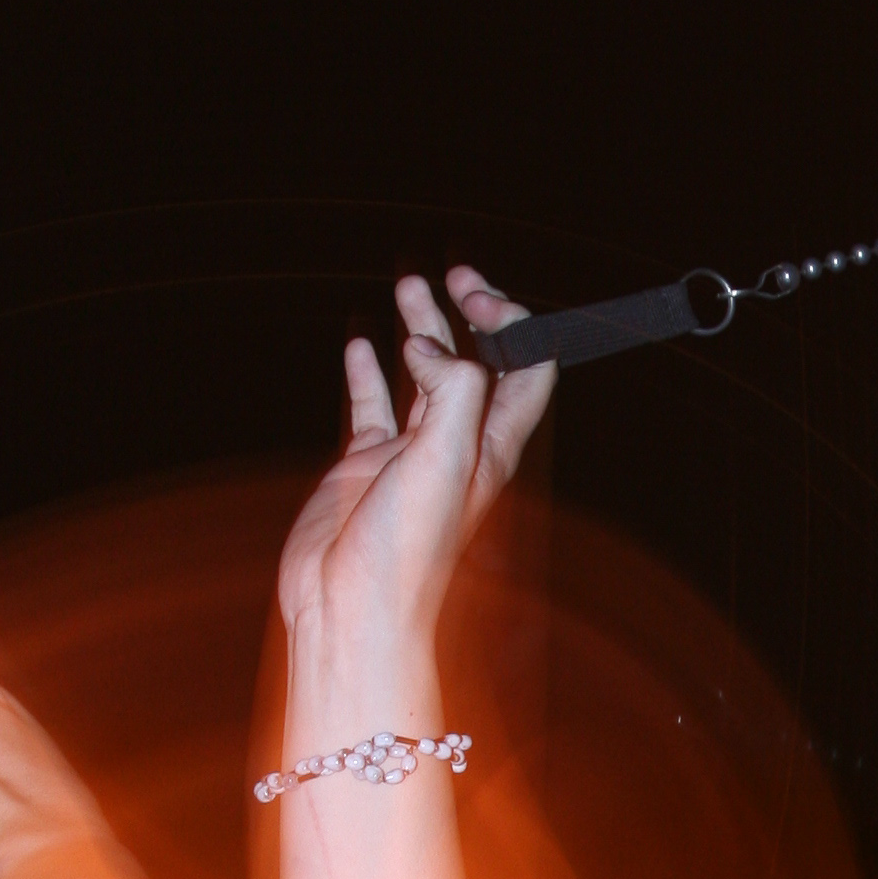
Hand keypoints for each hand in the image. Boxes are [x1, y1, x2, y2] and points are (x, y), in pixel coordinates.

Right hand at [274, 269, 555, 653]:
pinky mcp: (368, 462)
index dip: (513, 325)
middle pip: (478, 363)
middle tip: (452, 274)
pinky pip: (374, 404)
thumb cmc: (405, 551)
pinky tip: (363, 343)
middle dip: (469, 313)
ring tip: (407, 284)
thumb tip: (434, 348)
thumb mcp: (446, 457)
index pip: (528, 370)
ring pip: (424, 374)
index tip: (474, 297)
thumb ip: (453, 390)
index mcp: (493, 445)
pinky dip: (370, 370)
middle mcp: (458, 443)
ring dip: (420, 327)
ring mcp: (412, 452)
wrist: (349, 604)